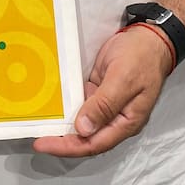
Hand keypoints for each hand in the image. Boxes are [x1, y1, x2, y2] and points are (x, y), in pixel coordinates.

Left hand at [32, 25, 171, 157]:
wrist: (149, 38)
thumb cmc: (140, 58)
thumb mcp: (123, 79)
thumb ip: (105, 105)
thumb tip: (84, 129)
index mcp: (125, 122)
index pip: (94, 143)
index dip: (68, 147)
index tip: (43, 144)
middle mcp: (114, 118)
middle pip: (86, 137)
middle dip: (61, 140)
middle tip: (35, 135)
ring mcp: (105, 106)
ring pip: (81, 122)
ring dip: (62, 124)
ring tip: (37, 123)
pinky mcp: (97, 92)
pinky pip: (80, 104)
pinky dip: (66, 106)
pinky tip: (50, 103)